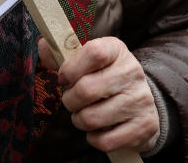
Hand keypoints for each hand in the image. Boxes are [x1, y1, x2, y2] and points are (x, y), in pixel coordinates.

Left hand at [38, 36, 158, 152]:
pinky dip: (94, 138)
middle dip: (70, 100)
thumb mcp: (85, 61)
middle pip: (86, 89)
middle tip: (72, 100)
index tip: (64, 78)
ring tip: (84, 114)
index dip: (71, 68)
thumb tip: (42, 45)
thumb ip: (61, 54)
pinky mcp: (145, 126)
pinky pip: (106, 141)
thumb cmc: (103, 78)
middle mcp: (132, 72)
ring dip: (79, 120)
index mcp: (116, 50)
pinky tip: (98, 130)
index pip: (93, 53)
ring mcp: (141, 99)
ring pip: (92, 118)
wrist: (139, 102)